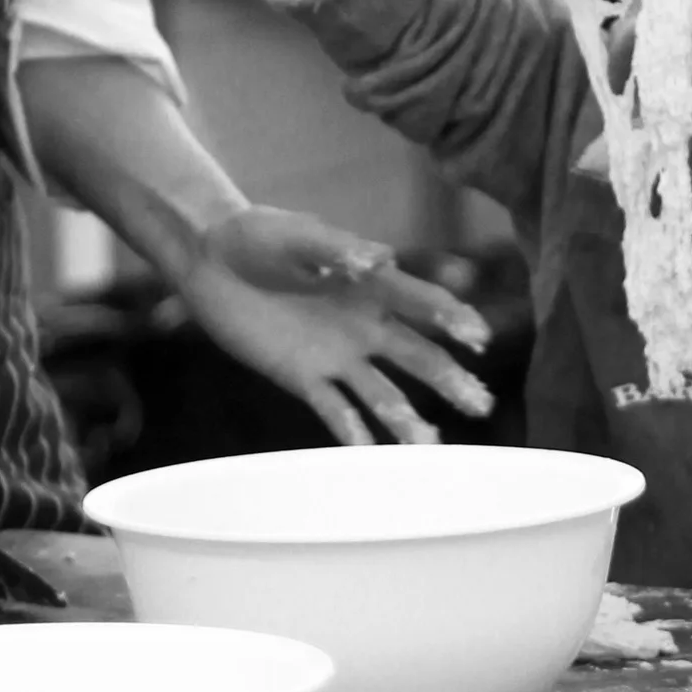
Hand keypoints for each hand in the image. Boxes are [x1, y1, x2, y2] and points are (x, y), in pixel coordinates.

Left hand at [181, 210, 495, 447]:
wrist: (211, 262)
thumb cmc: (257, 236)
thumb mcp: (294, 235)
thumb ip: (333, 249)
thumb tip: (377, 259)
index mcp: (372, 284)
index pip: (421, 303)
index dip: (451, 317)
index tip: (477, 337)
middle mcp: (366, 324)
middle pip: (417, 356)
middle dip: (449, 379)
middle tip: (480, 404)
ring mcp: (338, 355)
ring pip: (383, 391)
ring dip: (408, 418)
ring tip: (431, 448)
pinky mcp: (305, 377)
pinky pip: (335, 408)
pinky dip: (353, 432)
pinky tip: (372, 456)